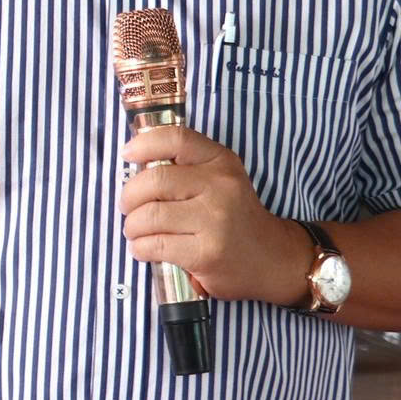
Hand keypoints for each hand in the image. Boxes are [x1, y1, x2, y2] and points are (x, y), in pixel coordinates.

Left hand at [119, 126, 308, 304]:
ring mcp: (214, 221)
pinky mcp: (206, 253)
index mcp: (221, 162)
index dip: (144, 143)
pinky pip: (154, 245)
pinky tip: (145, 249)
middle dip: (129, 197)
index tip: (127, 154)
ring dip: (132, 226)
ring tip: (136, 232)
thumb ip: (185, 167)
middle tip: (128, 208)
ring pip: (148, 216)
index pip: (177, 139)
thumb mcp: (220, 180)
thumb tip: (134, 161)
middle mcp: (220, 187)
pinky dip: (139, 248)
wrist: (273, 259)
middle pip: (153, 181)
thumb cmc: (233, 218)